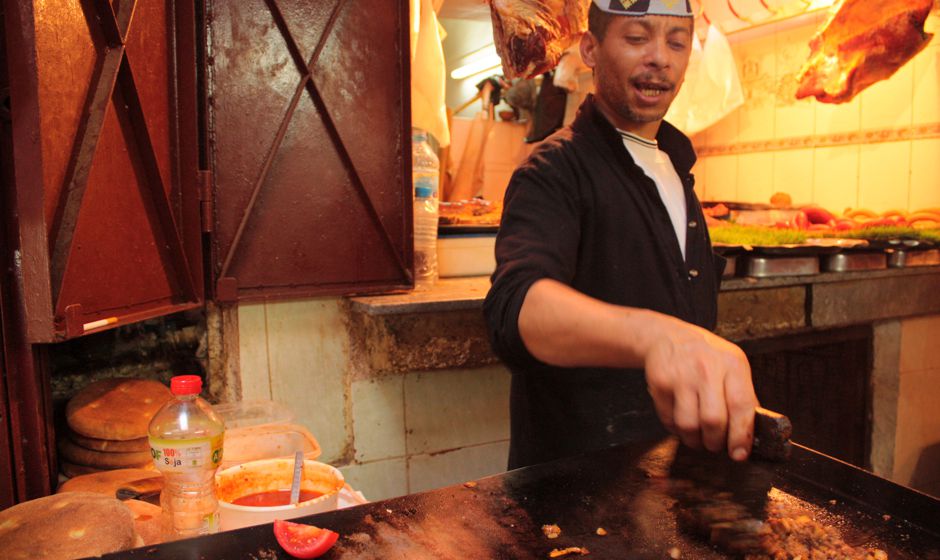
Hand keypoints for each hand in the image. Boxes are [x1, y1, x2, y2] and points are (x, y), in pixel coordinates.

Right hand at [643, 317, 757, 460]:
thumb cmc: (707, 356)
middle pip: (713, 421)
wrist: (669, 337)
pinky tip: (682, 421)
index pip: (741, 406)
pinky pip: (669, 420)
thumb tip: (751, 432)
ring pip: (688, 425)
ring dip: (695, 441)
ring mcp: (681, 376)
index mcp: (732, 365)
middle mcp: (706, 369)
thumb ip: (743, 395)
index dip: (741, 435)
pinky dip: (677, 430)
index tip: (740, 453)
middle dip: (715, 442)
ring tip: (699, 438)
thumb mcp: (733, 365)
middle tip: (716, 445)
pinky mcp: (660, 384)